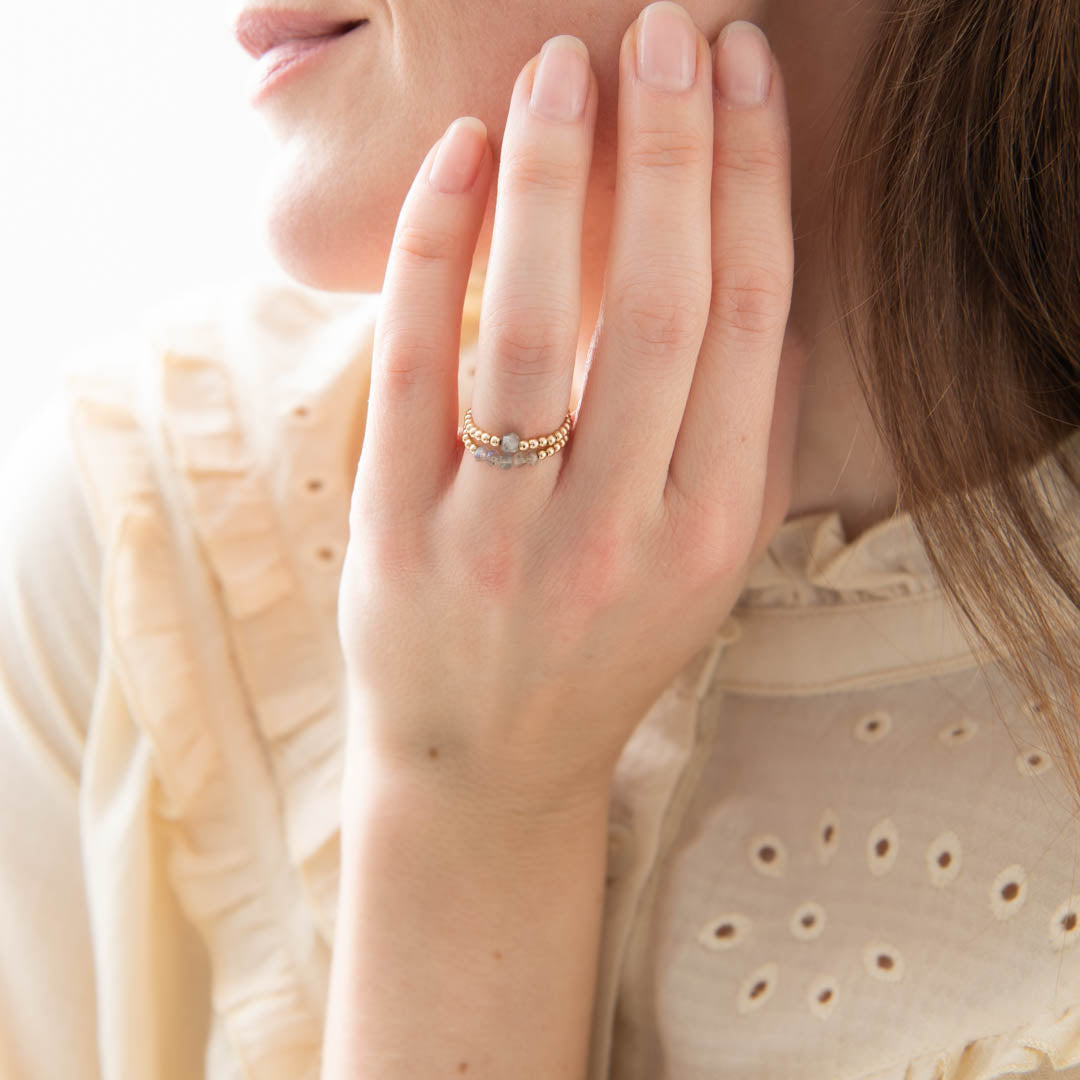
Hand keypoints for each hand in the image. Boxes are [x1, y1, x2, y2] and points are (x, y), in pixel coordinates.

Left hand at [338, 3, 800, 817]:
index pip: (752, 322)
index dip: (753, 183)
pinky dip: (435, 250)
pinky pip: (417, 368)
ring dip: (557, 181)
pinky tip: (458, 161)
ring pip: (539, 328)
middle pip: (663, 306)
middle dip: (674, 152)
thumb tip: (758, 281)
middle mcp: (622, 534)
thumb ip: (736, 442)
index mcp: (714, 531)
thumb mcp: (699, 567)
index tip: (743, 77)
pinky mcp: (402, 535)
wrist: (485, 767)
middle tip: (668, 31)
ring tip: (562, 68)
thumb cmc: (596, 651)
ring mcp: (506, 539)